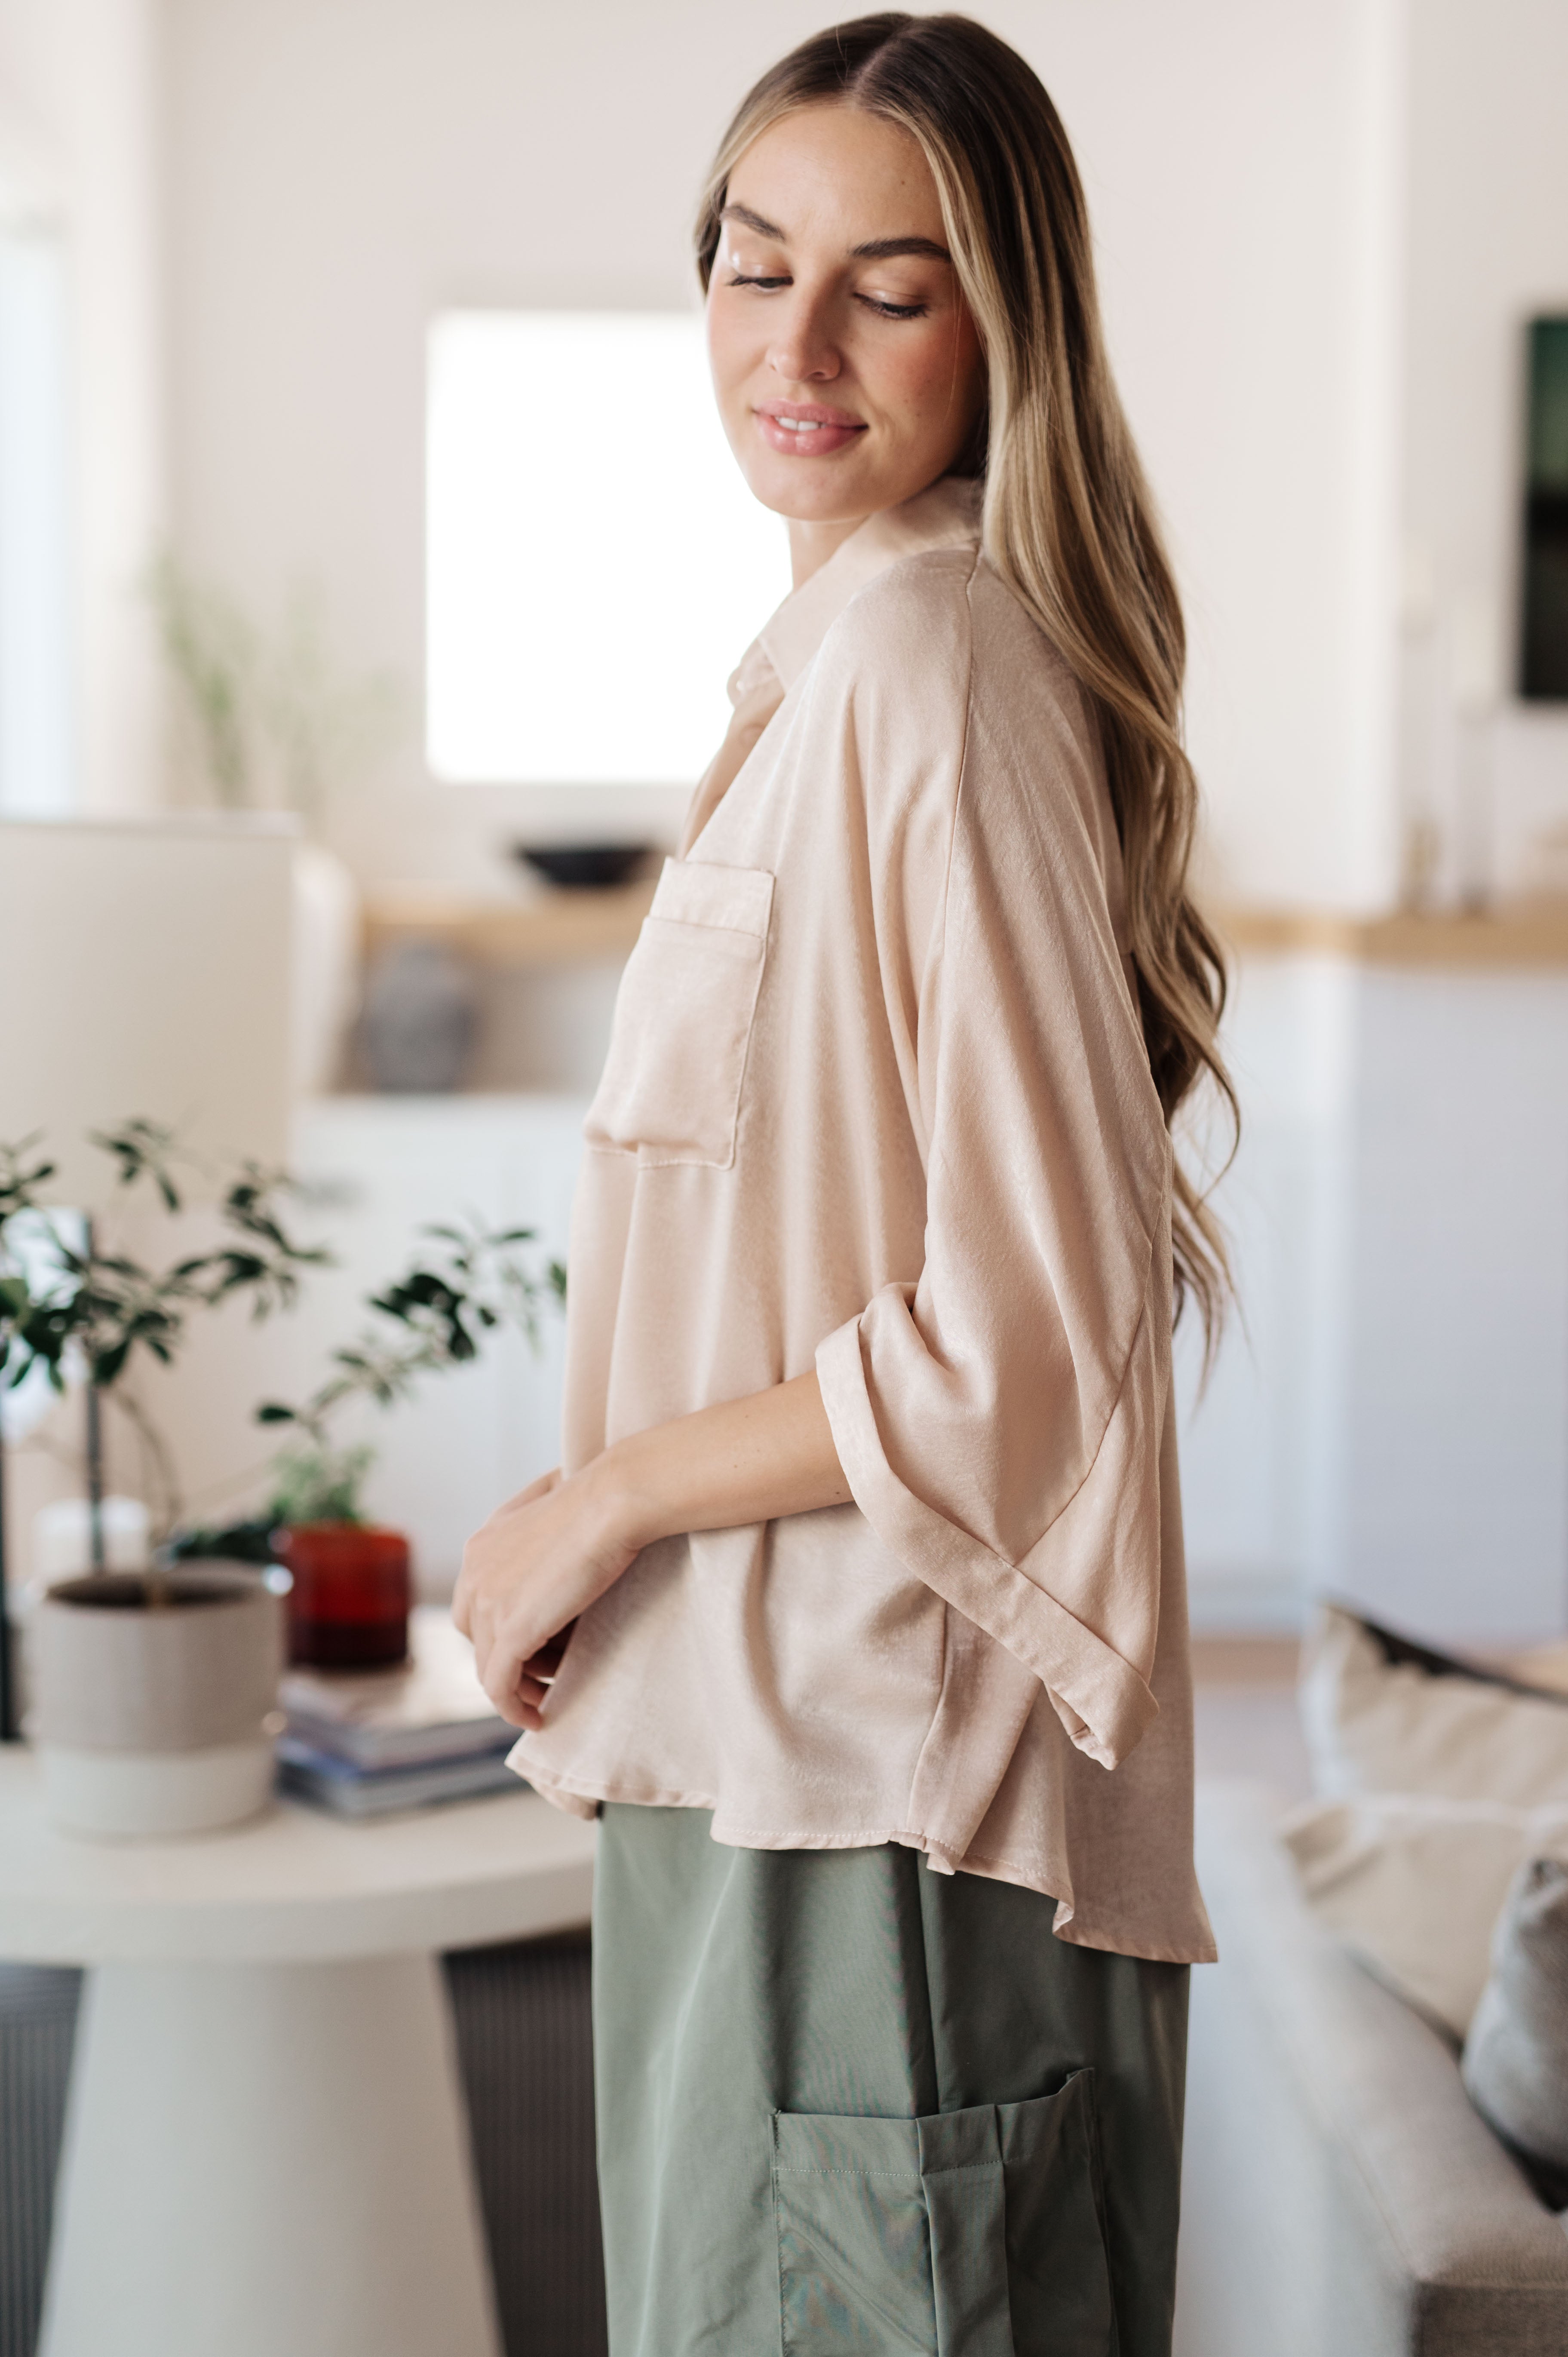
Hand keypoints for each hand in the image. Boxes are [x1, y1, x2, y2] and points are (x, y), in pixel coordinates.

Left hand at [452, 1464, 642, 1728]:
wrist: (614, 1501)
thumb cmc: (601, 1497)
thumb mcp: (556, 1507)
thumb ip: (542, 1529)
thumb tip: (559, 1533)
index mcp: (482, 1545)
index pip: (476, 1602)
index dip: (500, 1629)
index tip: (535, 1644)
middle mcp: (474, 1574)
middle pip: (477, 1635)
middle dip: (506, 1657)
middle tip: (544, 1670)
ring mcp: (488, 1604)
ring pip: (488, 1665)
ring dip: (516, 1686)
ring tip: (547, 1696)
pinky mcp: (510, 1631)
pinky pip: (499, 1686)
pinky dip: (512, 1707)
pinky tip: (536, 1718)